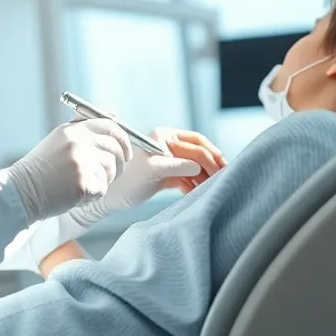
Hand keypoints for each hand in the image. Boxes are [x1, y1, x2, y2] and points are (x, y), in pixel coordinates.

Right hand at [3, 119, 132, 224]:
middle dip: (120, 163)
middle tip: (112, 174)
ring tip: (84, 184)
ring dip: (103, 180)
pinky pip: (102, 189)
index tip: (126, 152)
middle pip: (116, 148)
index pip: (110, 126)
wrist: (22, 190)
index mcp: (73, 130)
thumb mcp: (60, 139)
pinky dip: (92, 195)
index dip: (124, 139)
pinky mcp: (83, 183)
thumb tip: (115, 116)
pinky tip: (76, 195)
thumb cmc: (42, 168)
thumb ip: (86, 127)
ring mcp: (81, 162)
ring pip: (110, 170)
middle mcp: (78, 142)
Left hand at [67, 127, 222, 225]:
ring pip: (194, 166)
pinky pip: (187, 177)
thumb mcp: (153, 172)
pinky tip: (198, 193)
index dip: (209, 156)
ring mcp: (167, 160)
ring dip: (204, 176)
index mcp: (163, 137)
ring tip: (213, 187)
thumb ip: (176, 167)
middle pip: (197, 152)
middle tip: (224, 178)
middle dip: (211, 165)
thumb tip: (199, 167)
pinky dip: (194, 185)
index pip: (194, 143)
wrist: (111, 198)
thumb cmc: (127, 181)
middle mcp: (167, 145)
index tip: (220, 170)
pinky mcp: (166, 175)